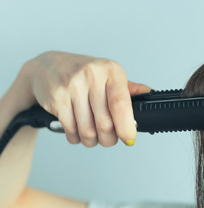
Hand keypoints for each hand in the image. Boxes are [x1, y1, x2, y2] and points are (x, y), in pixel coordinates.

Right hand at [24, 51, 150, 146]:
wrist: (47, 66)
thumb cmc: (83, 74)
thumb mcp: (108, 76)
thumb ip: (129, 89)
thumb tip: (151, 96)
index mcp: (111, 71)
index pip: (121, 103)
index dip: (126, 126)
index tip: (129, 138)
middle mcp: (92, 76)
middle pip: (105, 123)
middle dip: (108, 139)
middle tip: (108, 138)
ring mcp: (72, 86)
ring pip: (88, 130)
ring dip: (92, 140)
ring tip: (92, 136)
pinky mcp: (57, 98)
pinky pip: (71, 130)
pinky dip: (76, 137)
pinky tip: (77, 132)